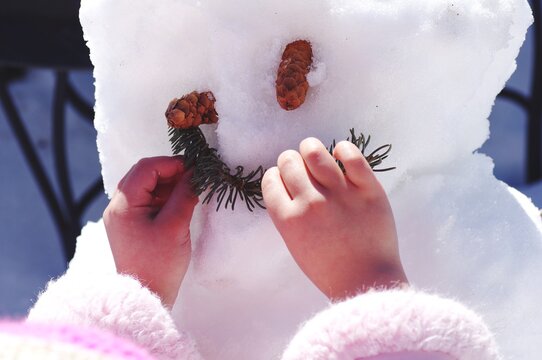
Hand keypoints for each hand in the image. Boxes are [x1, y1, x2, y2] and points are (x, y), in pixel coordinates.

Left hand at [103, 156, 197, 307]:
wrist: (147, 296)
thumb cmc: (159, 263)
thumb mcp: (176, 225)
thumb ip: (186, 194)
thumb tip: (197, 172)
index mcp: (123, 205)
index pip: (146, 168)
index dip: (172, 163)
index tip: (195, 168)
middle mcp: (118, 207)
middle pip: (144, 174)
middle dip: (171, 172)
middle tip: (194, 177)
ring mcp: (123, 216)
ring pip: (146, 186)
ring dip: (169, 184)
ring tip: (190, 190)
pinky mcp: (131, 225)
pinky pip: (147, 201)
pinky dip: (164, 197)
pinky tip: (180, 201)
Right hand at [262, 138, 407, 300]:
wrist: (366, 280)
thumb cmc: (328, 267)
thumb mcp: (295, 244)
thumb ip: (287, 214)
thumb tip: (287, 182)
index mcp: (288, 219)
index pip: (270, 179)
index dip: (276, 176)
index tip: (284, 180)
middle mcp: (310, 203)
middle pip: (289, 161)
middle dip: (291, 162)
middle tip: (302, 170)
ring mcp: (340, 194)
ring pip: (314, 152)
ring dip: (311, 149)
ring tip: (316, 155)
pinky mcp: (368, 189)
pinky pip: (350, 155)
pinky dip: (343, 149)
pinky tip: (340, 155)